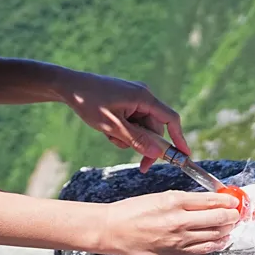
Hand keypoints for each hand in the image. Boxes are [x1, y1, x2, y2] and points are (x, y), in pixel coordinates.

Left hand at [56, 70, 186, 170]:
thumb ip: (136, 140)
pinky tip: (107, 129)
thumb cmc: (89, 102)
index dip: (180, 139)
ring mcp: (134, 99)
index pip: (171, 120)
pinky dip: (123, 131)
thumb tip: (158, 153)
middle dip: (146, 146)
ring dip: (130, 139)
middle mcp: (143, 96)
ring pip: (143, 128)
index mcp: (144, 97)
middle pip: (156, 129)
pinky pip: (133, 123)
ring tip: (110, 135)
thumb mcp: (112, 126)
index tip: (185, 157)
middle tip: (141, 167)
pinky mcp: (126, 102)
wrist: (69, 86)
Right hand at [91, 191, 240, 254]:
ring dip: (226, 230)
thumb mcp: (159, 197)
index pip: (210, 200)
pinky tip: (222, 241)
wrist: (113, 229)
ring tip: (231, 226)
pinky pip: (202, 249)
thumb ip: (184, 200)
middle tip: (238, 214)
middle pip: (217, 218)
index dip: (227, 201)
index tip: (234, 200)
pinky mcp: (175, 252)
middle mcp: (178, 220)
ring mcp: (178, 238)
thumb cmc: (133, 210)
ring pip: (213, 235)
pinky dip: (216, 244)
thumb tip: (208, 202)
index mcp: (174, 200)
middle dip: (232, 216)